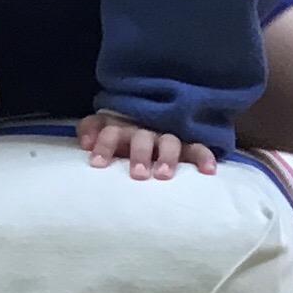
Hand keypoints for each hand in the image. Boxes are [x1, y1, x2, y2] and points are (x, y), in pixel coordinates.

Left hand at [79, 112, 216, 181]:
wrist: (149, 117)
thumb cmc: (121, 133)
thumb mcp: (104, 127)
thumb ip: (90, 130)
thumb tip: (83, 141)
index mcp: (122, 127)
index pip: (111, 131)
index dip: (104, 145)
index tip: (97, 163)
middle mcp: (145, 130)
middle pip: (142, 138)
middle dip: (139, 154)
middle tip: (138, 174)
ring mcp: (166, 137)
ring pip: (169, 142)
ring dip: (167, 157)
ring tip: (164, 176)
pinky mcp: (186, 145)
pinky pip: (197, 148)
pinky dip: (204, 157)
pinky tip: (209, 171)